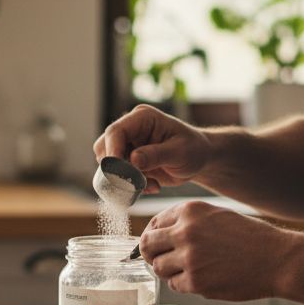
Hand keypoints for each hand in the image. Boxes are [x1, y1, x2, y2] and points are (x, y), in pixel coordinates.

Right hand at [93, 105, 212, 193]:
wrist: (199, 160)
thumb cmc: (194, 149)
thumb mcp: (180, 152)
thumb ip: (157, 155)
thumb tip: (133, 159)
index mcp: (142, 118)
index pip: (115, 132)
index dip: (113, 153)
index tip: (119, 173)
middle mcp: (130, 129)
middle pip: (104, 148)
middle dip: (117, 170)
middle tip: (136, 183)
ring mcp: (128, 145)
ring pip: (108, 165)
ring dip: (126, 180)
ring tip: (150, 184)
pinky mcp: (128, 161)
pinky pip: (118, 176)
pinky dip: (132, 186)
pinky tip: (152, 186)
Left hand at [139, 201, 293, 300]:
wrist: (277, 259)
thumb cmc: (249, 238)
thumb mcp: (217, 216)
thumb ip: (187, 222)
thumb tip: (156, 235)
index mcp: (190, 211)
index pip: (154, 223)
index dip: (154, 236)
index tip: (159, 244)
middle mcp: (186, 232)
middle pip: (147, 246)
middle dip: (151, 254)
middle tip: (161, 259)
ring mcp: (189, 258)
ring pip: (158, 267)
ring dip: (168, 270)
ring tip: (188, 269)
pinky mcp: (196, 282)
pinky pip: (175, 284)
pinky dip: (184, 284)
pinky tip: (203, 278)